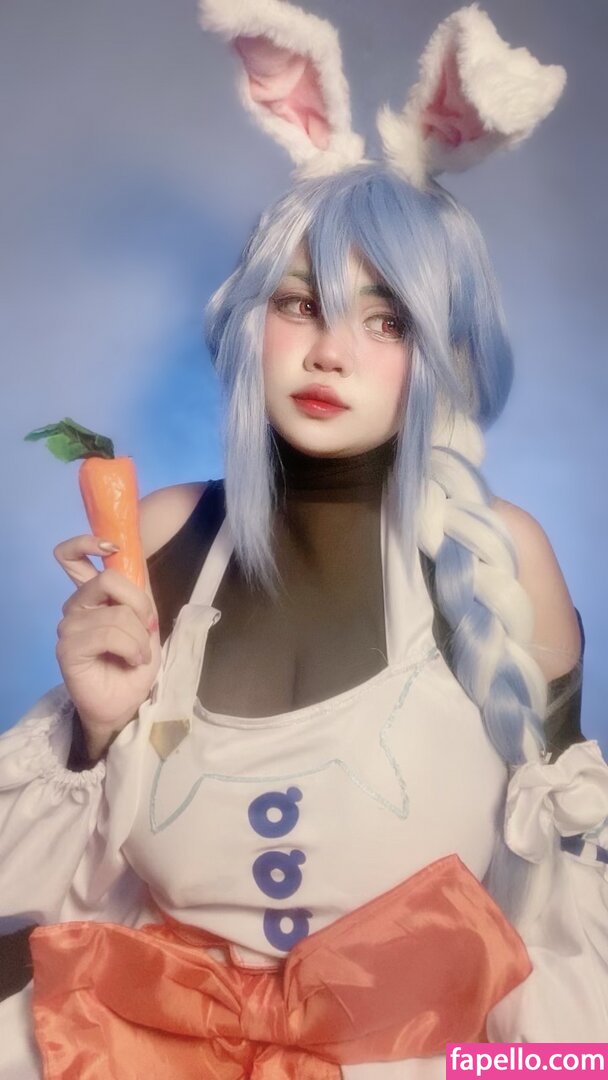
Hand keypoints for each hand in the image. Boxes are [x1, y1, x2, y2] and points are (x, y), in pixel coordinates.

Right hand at [54, 535, 160, 758]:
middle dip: (139, 603)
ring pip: (116, 613)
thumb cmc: (134, 663)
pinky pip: (109, 634)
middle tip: (148, 627)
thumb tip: (137, 557)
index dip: (88, 542)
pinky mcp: (68, 648)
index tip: (113, 547)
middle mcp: (76, 606)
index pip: (70, 556)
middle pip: (106, 580)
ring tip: (139, 655)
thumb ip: (139, 592)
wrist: (125, 704)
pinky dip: (131, 647)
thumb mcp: (146, 622)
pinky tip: (132, 660)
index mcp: (91, 596)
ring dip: (139, 636)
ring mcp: (69, 626)